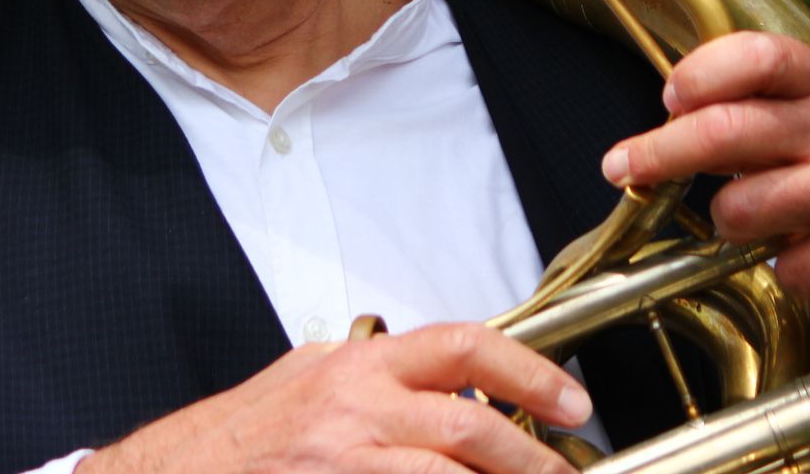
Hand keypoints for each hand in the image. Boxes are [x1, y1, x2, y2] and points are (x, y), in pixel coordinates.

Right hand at [79, 322, 589, 473]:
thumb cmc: (237, 440)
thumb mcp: (307, 382)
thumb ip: (373, 380)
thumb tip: (448, 390)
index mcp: (356, 367)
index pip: (464, 347)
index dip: (530, 372)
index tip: (573, 402)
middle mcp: (353, 409)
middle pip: (472, 430)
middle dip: (534, 463)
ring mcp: (342, 463)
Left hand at [599, 32, 809, 313]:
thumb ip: (777, 107)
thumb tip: (679, 116)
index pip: (757, 55)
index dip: (700, 72)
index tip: (669, 95)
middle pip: (726, 132)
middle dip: (658, 153)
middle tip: (620, 166)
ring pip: (741, 208)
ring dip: (727, 222)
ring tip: (751, 220)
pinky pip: (785, 268)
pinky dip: (784, 269)